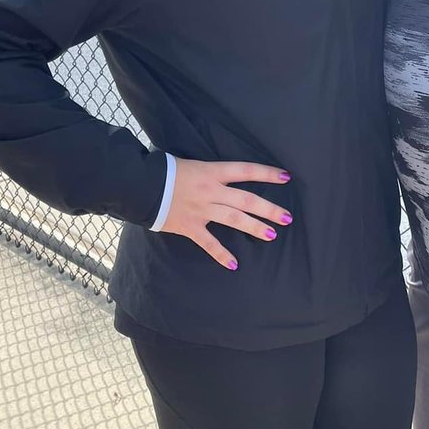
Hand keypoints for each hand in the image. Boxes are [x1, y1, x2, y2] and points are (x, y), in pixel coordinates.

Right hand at [160, 158, 291, 269]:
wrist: (141, 185)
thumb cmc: (165, 170)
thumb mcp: (192, 163)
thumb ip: (210, 172)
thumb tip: (225, 176)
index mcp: (212, 172)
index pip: (246, 170)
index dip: (267, 174)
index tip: (286, 178)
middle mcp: (211, 191)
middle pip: (246, 199)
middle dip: (268, 209)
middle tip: (287, 217)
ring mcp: (202, 210)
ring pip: (234, 219)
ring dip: (254, 227)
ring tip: (271, 235)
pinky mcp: (190, 227)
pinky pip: (209, 243)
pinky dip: (222, 254)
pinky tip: (235, 264)